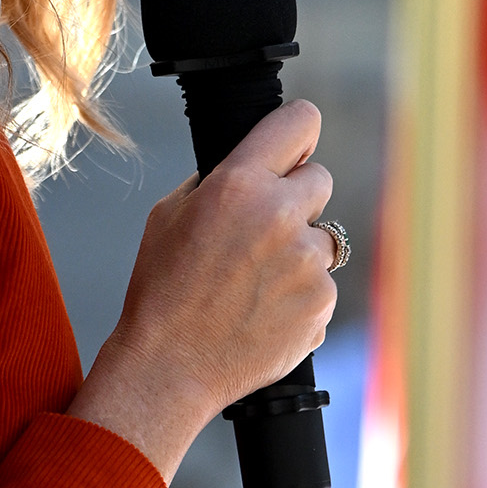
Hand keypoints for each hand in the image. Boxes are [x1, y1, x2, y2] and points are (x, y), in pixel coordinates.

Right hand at [66, 101, 334, 483]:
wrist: (171, 365)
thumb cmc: (162, 288)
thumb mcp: (171, 212)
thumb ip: (219, 180)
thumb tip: (254, 166)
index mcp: (240, 183)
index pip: (301, 122)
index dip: (297, 133)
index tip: (294, 145)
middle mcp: (281, 216)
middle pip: (320, 179)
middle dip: (295, 199)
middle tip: (262, 229)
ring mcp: (307, 264)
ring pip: (323, 238)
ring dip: (300, 252)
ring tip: (256, 282)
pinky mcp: (322, 304)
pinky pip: (323, 285)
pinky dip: (301, 296)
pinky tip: (264, 311)